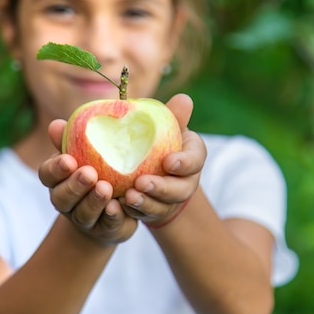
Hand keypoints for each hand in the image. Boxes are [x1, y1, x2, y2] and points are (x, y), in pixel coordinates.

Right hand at [38, 120, 137, 245]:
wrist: (111, 211)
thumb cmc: (96, 172)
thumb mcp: (85, 155)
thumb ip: (72, 140)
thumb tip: (56, 124)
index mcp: (58, 180)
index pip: (47, 175)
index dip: (56, 169)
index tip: (69, 160)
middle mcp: (66, 202)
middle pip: (62, 197)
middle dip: (75, 186)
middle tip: (89, 173)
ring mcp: (84, 219)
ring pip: (84, 213)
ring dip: (94, 201)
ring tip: (106, 188)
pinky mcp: (104, 230)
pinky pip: (106, 225)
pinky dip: (111, 216)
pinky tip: (118, 206)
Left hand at [121, 93, 206, 226]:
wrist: (156, 168)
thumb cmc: (162, 140)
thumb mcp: (168, 127)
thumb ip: (174, 116)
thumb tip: (184, 99)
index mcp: (193, 157)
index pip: (195, 160)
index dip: (184, 163)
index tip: (168, 161)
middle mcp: (186, 182)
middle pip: (180, 190)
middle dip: (161, 188)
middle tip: (141, 183)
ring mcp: (169, 201)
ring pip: (161, 206)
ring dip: (145, 203)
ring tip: (128, 196)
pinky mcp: (152, 212)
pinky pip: (143, 215)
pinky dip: (132, 211)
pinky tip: (118, 204)